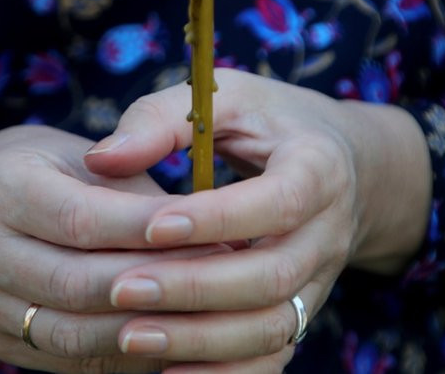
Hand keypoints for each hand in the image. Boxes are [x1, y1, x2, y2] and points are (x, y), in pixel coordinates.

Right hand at [0, 125, 228, 371]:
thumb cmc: (68, 172)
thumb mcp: (100, 162)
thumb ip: (143, 196)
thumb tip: (216, 235)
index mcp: (1, 187)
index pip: (80, 218)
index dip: (143, 231)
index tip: (204, 232)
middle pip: (76, 283)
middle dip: (154, 286)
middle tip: (219, 282)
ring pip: (73, 333)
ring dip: (145, 330)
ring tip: (203, 318)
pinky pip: (69, 360)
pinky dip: (125, 355)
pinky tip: (171, 340)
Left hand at [84, 69, 431, 371]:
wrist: (344, 164)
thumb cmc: (270, 122)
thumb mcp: (228, 98)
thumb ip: (163, 120)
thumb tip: (100, 159)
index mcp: (317, 168)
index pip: (276, 202)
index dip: (217, 219)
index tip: (151, 226)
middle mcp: (327, 232)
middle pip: (271, 276)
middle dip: (194, 288)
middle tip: (120, 289)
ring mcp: (319, 279)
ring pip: (272, 326)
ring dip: (201, 340)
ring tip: (130, 336)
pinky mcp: (303, 310)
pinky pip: (272, 355)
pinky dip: (224, 372)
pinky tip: (165, 373)